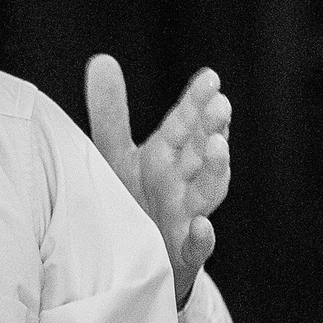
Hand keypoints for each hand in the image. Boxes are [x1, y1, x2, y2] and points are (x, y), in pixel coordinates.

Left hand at [84, 55, 231, 306]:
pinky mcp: (181, 256)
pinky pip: (195, 249)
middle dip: (210, 128)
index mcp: (165, 157)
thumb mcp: (114, 156)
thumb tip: (102, 58)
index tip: (210, 77)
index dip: (195, 102)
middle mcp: (180, 184)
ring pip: (207, 193)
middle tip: (219, 104)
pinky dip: (201, 238)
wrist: (136, 264)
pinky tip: (201, 226)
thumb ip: (111, 112)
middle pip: (199, 152)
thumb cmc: (131, 201)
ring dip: (215, 171)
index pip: (182, 125)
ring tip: (217, 146)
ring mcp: (184, 218)